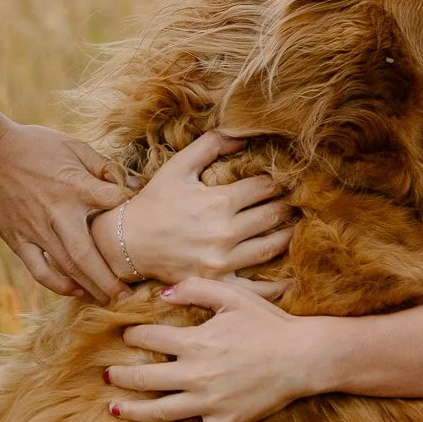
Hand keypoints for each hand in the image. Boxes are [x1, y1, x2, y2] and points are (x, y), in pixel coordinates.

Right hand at [0, 121, 128, 301]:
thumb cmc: (34, 145)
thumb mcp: (72, 146)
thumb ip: (102, 166)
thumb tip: (131, 184)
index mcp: (76, 186)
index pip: (114, 204)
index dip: (132, 216)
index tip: (146, 231)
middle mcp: (59, 213)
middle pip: (89, 254)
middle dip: (110, 279)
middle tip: (127, 297)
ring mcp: (37, 230)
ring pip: (67, 267)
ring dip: (89, 287)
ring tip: (108, 300)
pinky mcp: (18, 240)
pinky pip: (39, 270)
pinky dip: (57, 284)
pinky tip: (74, 291)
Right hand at [93, 132, 293, 282]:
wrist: (127, 242)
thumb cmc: (153, 202)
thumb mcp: (178, 167)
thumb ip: (211, 145)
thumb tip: (243, 133)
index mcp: (219, 201)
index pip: (264, 187)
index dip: (278, 180)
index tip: (285, 178)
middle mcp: (225, 232)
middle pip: (272, 215)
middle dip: (286, 205)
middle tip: (295, 201)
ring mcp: (223, 260)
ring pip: (270, 247)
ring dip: (287, 234)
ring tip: (294, 226)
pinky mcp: (217, 281)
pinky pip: (253, 288)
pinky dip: (274, 286)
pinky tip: (290, 280)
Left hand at [108, 279, 333, 421]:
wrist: (303, 356)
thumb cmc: (268, 323)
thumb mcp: (232, 295)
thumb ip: (195, 288)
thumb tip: (162, 294)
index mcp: (195, 343)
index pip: (148, 339)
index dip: (132, 336)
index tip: (126, 336)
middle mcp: (196, 375)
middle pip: (144, 379)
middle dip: (120, 376)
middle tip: (107, 375)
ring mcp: (209, 403)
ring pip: (159, 414)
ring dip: (132, 412)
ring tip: (114, 410)